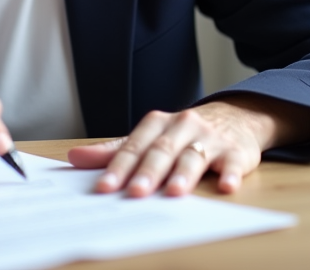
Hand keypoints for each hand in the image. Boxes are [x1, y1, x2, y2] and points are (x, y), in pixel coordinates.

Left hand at [65, 95, 309, 197]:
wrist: (236, 117)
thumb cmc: (184, 134)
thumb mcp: (149, 137)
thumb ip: (114, 150)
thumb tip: (74, 158)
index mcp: (157, 124)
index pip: (134, 147)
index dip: (118, 168)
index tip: (104, 188)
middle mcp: (182, 127)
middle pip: (162, 151)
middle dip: (148, 172)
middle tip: (135, 192)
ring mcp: (209, 138)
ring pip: (194, 156)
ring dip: (184, 175)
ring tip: (174, 192)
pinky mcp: (235, 151)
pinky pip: (233, 162)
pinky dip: (230, 174)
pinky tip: (225, 186)